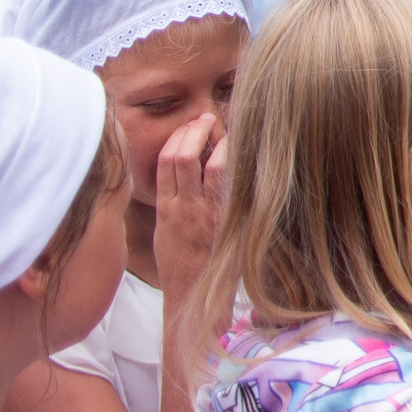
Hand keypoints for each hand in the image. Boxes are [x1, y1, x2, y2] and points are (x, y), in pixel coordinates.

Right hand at [152, 113, 225, 300]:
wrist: (193, 292)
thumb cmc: (180, 260)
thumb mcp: (164, 229)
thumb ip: (169, 200)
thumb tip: (176, 169)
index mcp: (165, 208)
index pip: (165, 161)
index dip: (177, 137)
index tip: (189, 124)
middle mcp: (184, 207)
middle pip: (183, 156)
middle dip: (195, 131)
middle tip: (207, 118)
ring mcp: (207, 214)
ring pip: (212, 166)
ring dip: (221, 142)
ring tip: (228, 130)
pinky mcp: (229, 221)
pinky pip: (235, 186)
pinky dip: (239, 165)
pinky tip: (247, 154)